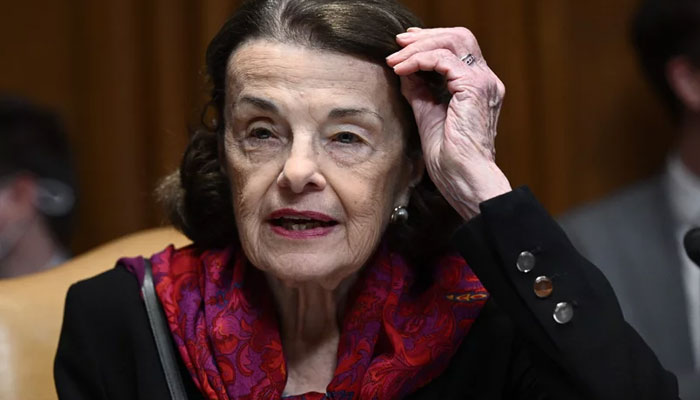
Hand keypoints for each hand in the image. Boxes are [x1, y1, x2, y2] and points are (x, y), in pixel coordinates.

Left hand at [386, 27, 511, 219]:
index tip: (403, 47)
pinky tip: (402, 70)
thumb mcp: (429, 116)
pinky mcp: (474, 87)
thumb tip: (405, 73)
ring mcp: (483, 82)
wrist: (464, 178)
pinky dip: (419, 60)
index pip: (458, 49)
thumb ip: (420, 92)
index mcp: (478, 88)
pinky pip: (443, 59)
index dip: (430, 42)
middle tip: (398, 43)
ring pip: (451, 42)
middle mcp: (486, 81)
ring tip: (396, 59)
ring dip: (419, 46)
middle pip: (458, 37)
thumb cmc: (449, 159)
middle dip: (424, 37)